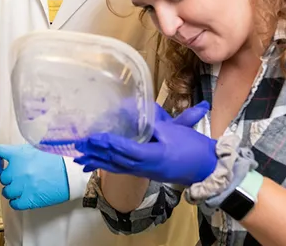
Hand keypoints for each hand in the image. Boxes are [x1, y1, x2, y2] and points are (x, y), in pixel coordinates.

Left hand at [0, 144, 68, 209]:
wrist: (71, 172)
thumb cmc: (57, 159)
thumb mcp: (38, 148)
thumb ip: (21, 151)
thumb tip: (9, 153)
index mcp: (20, 154)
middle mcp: (18, 170)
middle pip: (3, 177)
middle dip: (10, 177)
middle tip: (20, 177)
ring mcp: (22, 186)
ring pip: (7, 191)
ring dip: (13, 190)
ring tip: (24, 188)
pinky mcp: (29, 199)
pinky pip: (14, 203)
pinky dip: (16, 201)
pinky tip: (23, 197)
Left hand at [74, 101, 216, 185]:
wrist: (206, 168)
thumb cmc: (192, 147)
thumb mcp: (173, 130)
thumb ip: (152, 123)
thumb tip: (134, 112)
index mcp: (151, 156)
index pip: (125, 149)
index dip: (108, 142)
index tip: (94, 137)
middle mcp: (143, 167)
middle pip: (115, 160)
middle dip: (96, 152)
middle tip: (79, 146)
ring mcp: (143, 172)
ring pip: (116, 167)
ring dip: (97, 162)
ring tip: (79, 160)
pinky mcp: (144, 172)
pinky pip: (121, 170)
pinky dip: (106, 166)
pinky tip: (95, 166)